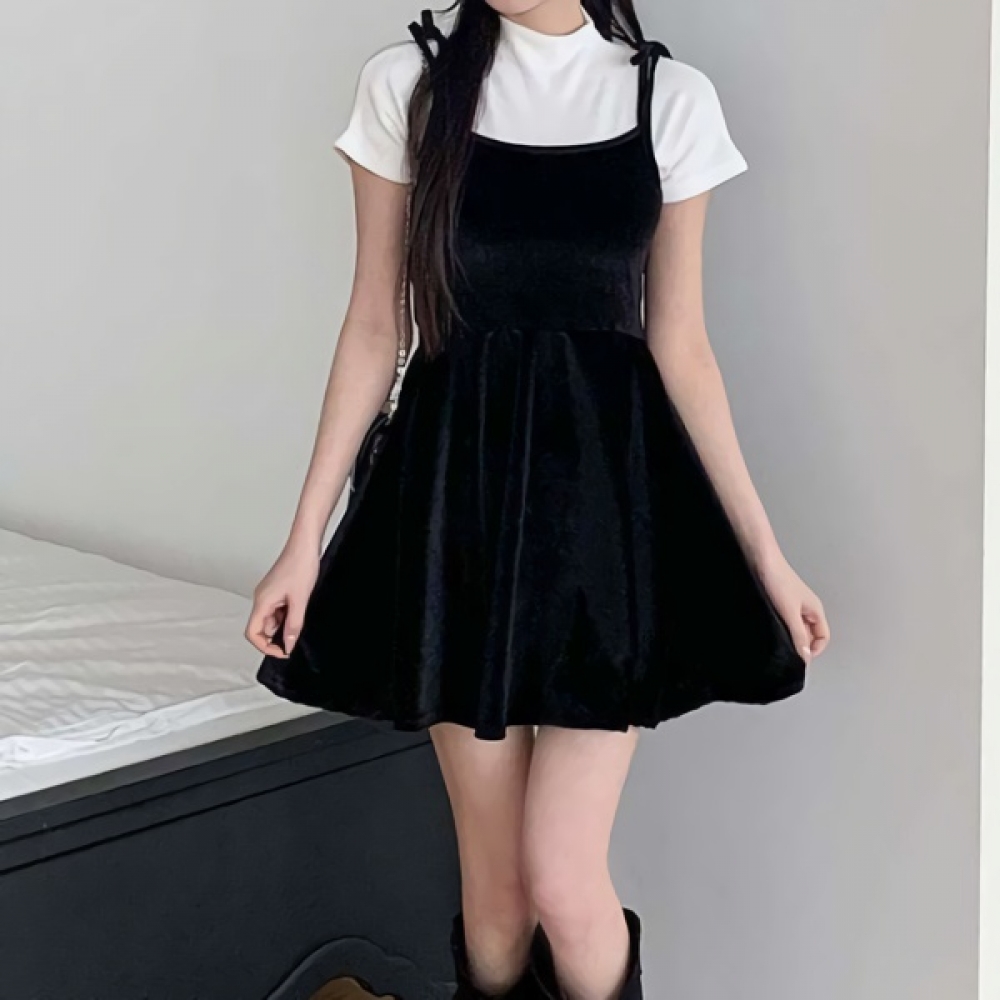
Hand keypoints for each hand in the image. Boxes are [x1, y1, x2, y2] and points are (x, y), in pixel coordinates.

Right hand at [245, 540, 319, 657]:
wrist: (305, 546)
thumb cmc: (300, 566)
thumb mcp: (300, 601)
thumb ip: (294, 625)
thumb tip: (289, 644)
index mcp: (262, 601)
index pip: (252, 633)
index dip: (265, 647)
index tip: (283, 651)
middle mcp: (261, 599)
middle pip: (261, 628)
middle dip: (276, 637)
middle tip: (294, 640)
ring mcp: (268, 595)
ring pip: (271, 619)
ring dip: (283, 625)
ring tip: (299, 621)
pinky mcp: (276, 591)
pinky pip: (277, 610)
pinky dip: (286, 616)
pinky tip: (299, 612)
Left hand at [756, 553, 829, 663]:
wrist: (760, 559)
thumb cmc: (777, 579)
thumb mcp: (789, 613)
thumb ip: (798, 635)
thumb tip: (805, 657)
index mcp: (815, 610)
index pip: (823, 637)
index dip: (814, 650)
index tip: (800, 658)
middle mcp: (806, 608)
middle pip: (809, 634)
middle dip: (800, 644)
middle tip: (786, 651)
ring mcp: (793, 605)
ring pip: (795, 628)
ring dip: (788, 636)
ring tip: (776, 639)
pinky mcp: (779, 602)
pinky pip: (784, 620)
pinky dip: (779, 627)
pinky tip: (769, 628)